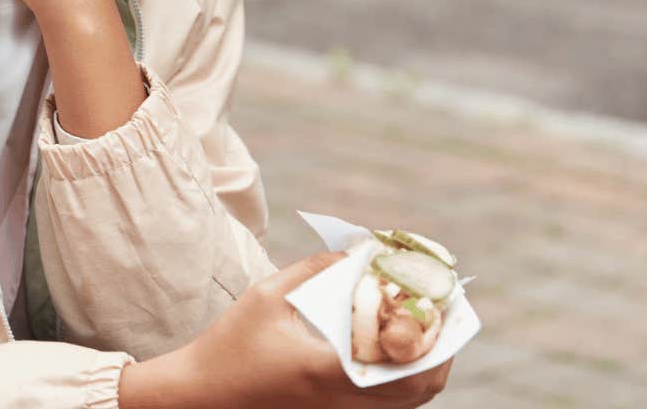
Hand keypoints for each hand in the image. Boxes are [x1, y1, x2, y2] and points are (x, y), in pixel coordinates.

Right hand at [119, 253, 453, 408]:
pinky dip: (404, 378)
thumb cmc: (231, 346)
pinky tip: (395, 348)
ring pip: (410, 400)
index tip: (441, 299)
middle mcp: (344, 400)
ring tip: (425, 326)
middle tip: (443, 312)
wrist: (204, 396)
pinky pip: (388, 404)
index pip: (406, 361)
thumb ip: (314, 270)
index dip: (436, 333)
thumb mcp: (267, 296)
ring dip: (427, 364)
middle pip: (421, 388)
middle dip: (443, 349)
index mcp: (329, 370)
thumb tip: (357, 253)